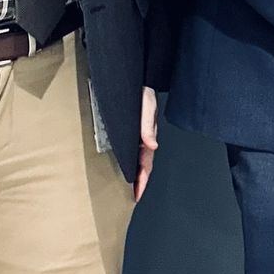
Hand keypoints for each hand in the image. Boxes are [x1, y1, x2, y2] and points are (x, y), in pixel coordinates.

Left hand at [135, 86, 158, 201]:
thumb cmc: (142, 90)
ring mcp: (136, 134)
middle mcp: (142, 137)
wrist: (136, 76)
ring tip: (129, 187)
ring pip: (136, 157)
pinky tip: (122, 165)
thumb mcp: (146, 105)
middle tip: (133, 196)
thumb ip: (147, 124)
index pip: (146, 162)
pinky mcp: (128, 129)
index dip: (142, 179)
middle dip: (139, 181)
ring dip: (134, 172)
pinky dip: (127, 160)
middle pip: (142, 164)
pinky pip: (129, 148)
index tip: (137, 194)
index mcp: (148, 134)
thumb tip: (151, 144)